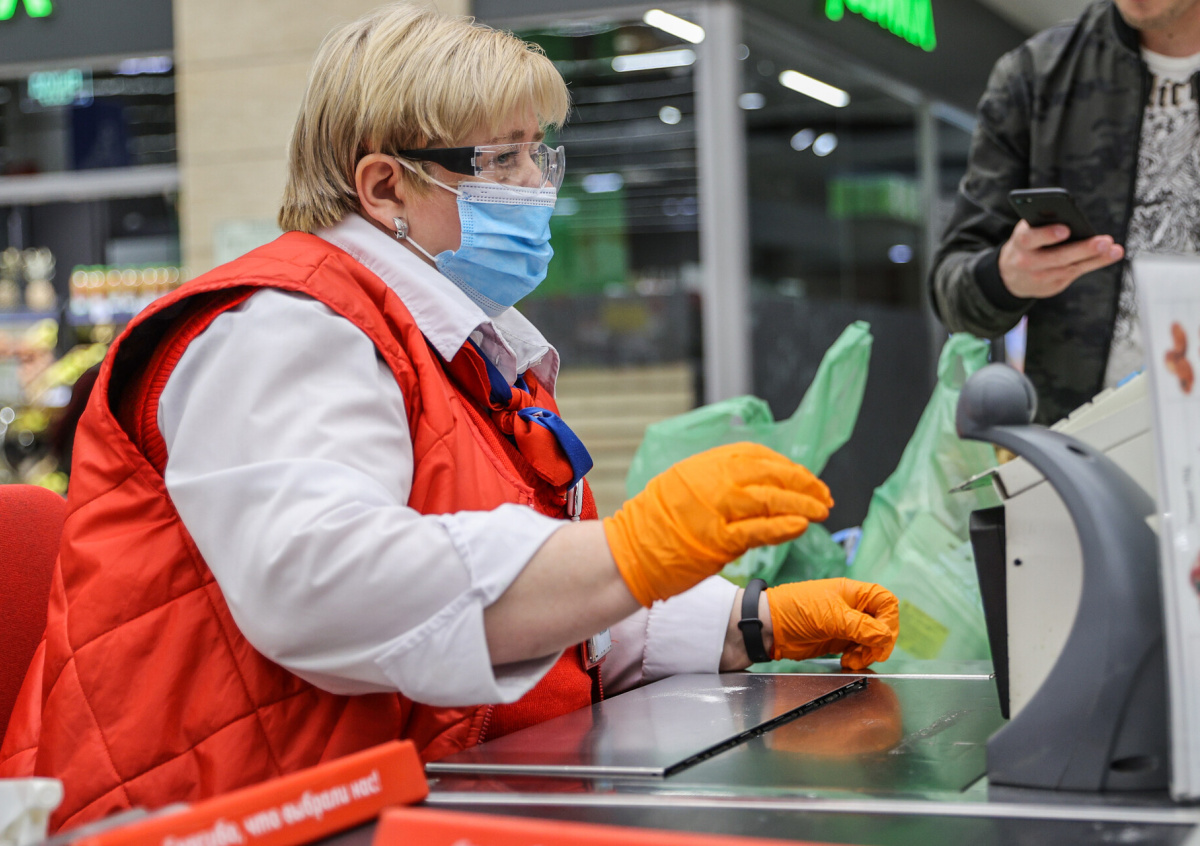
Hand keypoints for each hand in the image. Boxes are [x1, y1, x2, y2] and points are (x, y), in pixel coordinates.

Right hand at [603, 443, 832, 606]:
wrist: (626, 553)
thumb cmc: (654, 524)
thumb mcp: (684, 483)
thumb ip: (718, 479)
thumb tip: (756, 481)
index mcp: (706, 463)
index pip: (759, 456)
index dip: (788, 467)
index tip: (805, 478)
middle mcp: (713, 480)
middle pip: (772, 475)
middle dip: (804, 485)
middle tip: (824, 496)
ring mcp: (716, 510)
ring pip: (772, 501)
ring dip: (803, 505)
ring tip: (822, 512)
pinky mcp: (717, 540)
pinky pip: (759, 530)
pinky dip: (784, 526)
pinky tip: (802, 526)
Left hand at [766, 578, 898, 670]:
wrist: (770, 628)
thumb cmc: (797, 610)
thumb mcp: (832, 617)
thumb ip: (862, 627)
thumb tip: (885, 637)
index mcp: (854, 592)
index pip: (885, 601)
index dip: (890, 620)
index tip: (883, 637)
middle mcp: (852, 607)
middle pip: (882, 623)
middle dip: (880, 641)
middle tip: (872, 654)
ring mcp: (845, 624)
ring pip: (872, 639)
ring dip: (868, 652)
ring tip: (853, 660)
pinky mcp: (838, 640)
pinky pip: (858, 649)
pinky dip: (858, 657)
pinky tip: (847, 661)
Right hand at [998, 220, 1123, 298]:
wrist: (1012, 276)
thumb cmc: (1027, 245)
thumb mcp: (1027, 232)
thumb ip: (1043, 225)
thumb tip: (1071, 217)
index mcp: (1020, 243)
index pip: (1030, 239)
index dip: (1047, 235)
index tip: (1066, 230)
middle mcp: (1028, 262)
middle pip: (1057, 257)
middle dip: (1082, 249)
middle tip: (1103, 242)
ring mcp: (1041, 277)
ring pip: (1071, 267)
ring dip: (1095, 258)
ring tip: (1113, 249)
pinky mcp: (1053, 286)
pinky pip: (1077, 273)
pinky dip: (1096, 263)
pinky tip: (1112, 255)